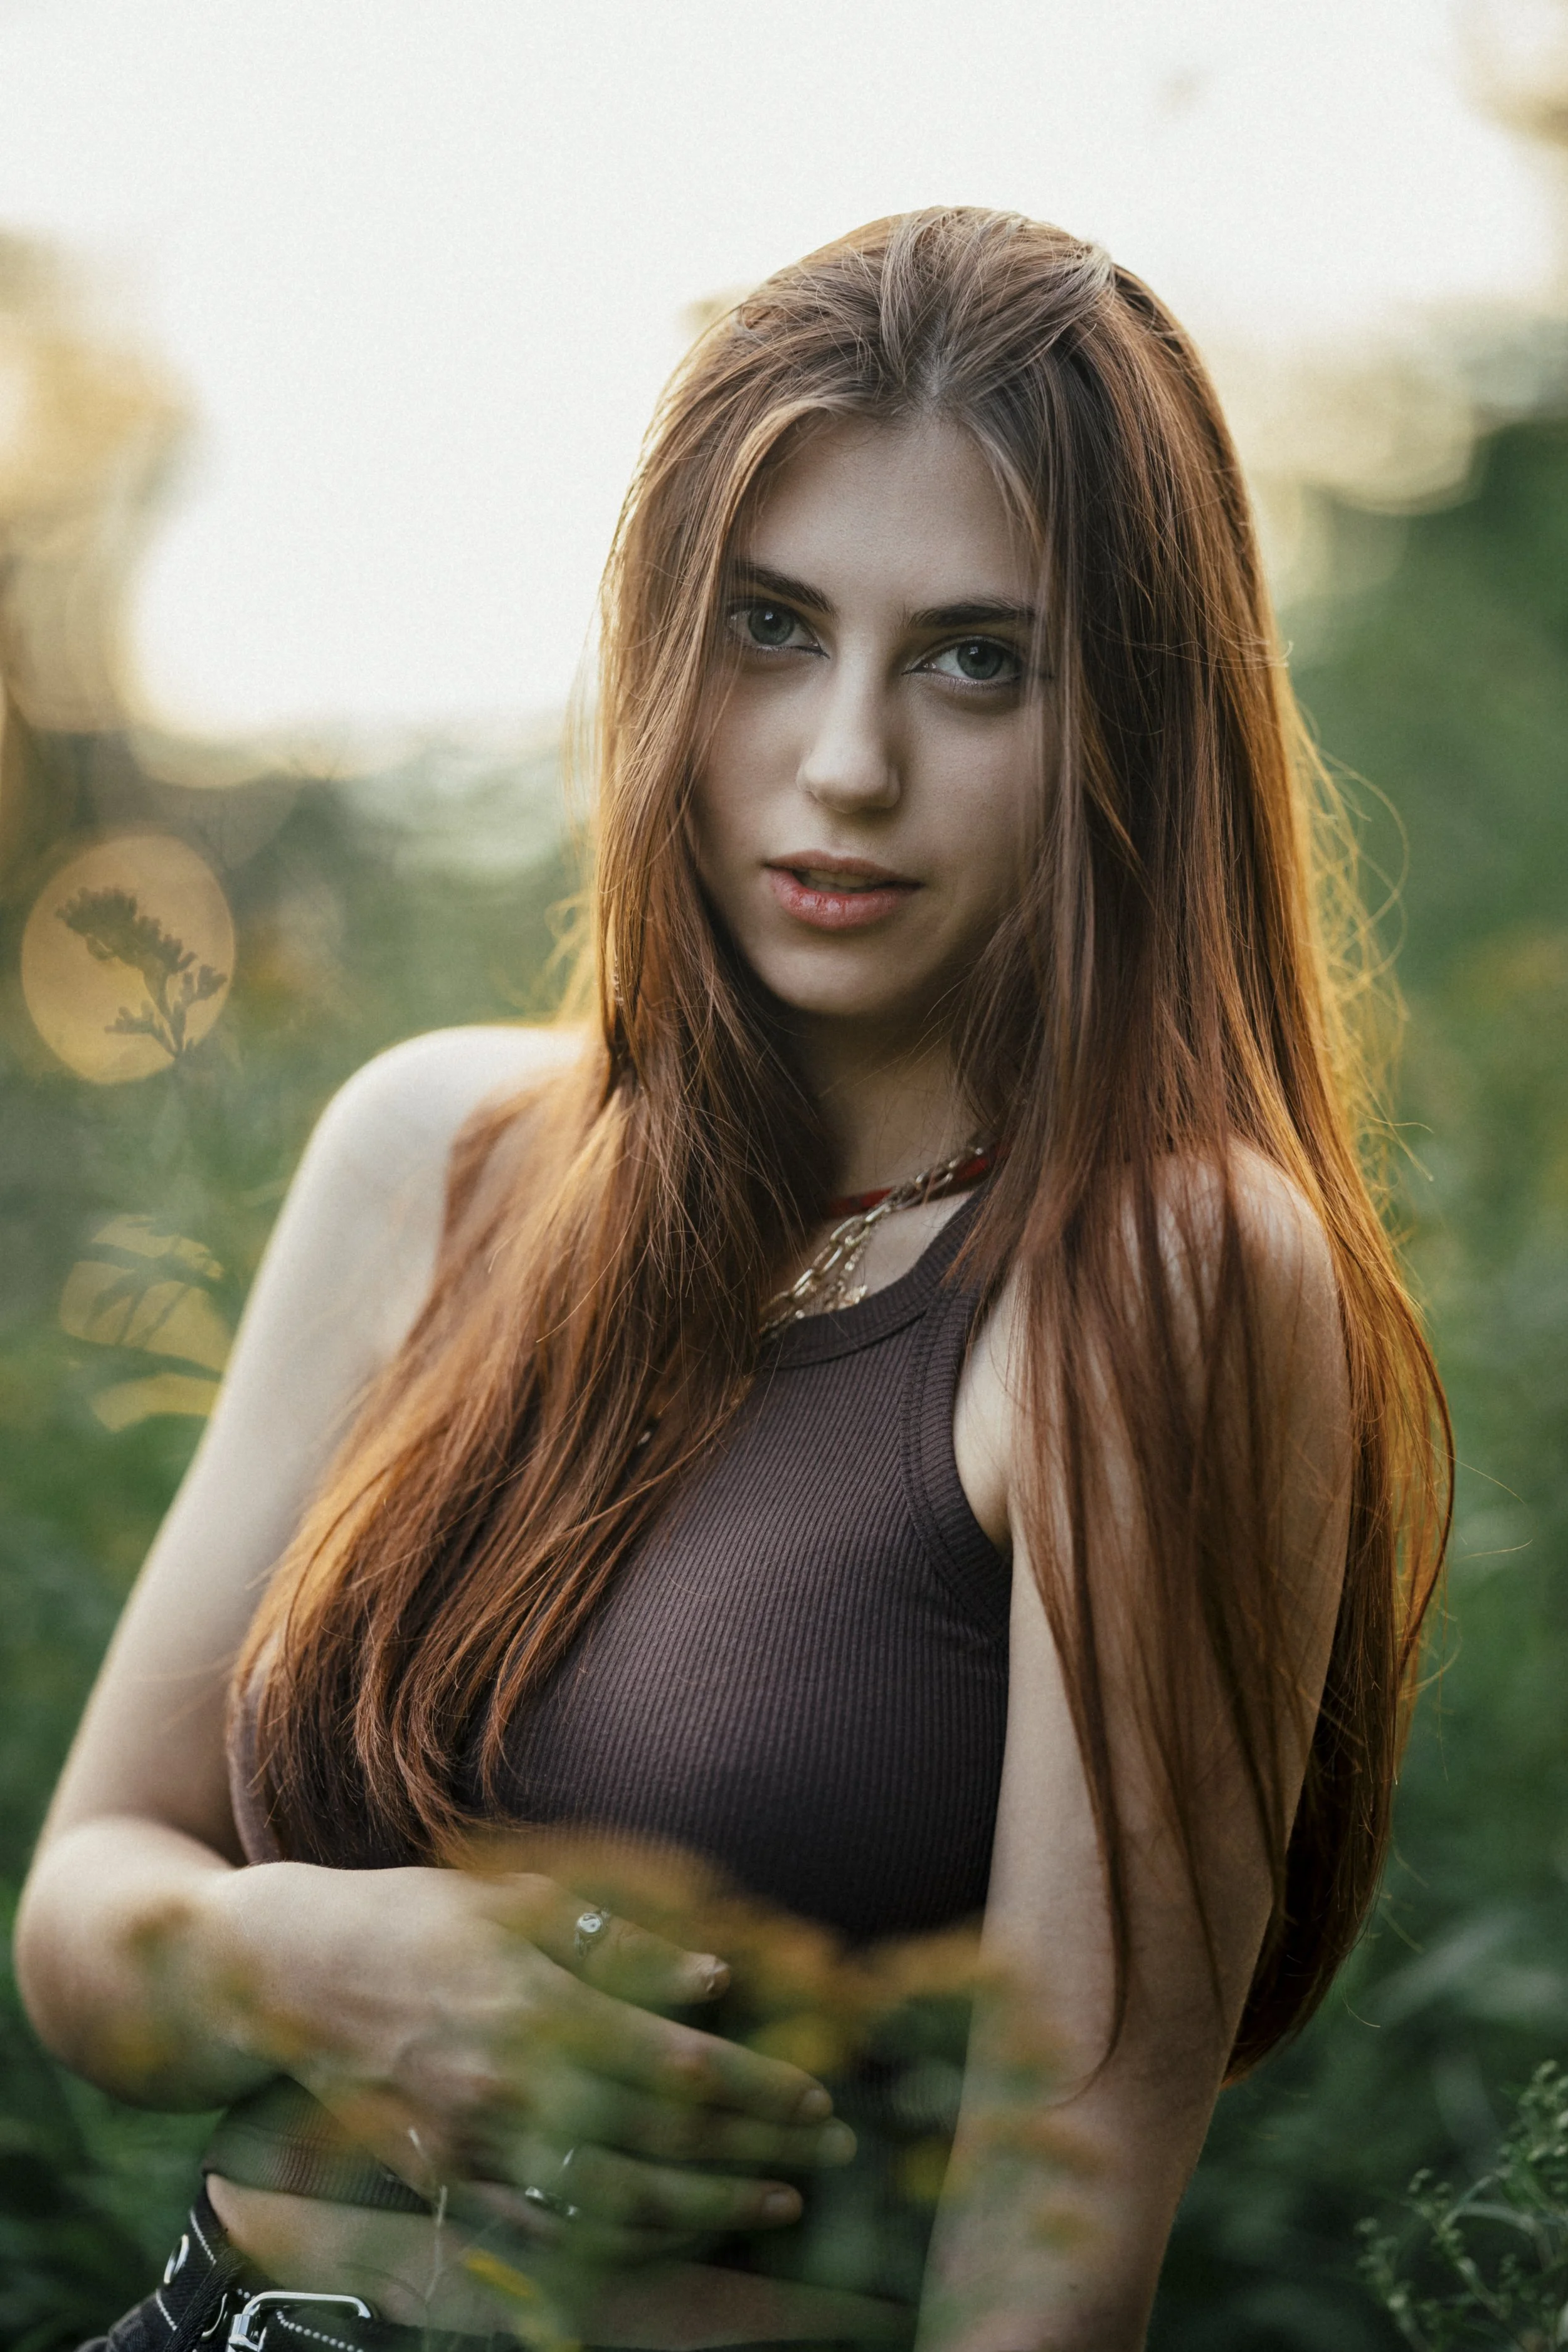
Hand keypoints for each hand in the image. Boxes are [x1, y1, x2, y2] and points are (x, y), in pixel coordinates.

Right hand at [211, 1859, 853, 2263]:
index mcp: (532, 2004)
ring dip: (708, 2210)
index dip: (756, 2086)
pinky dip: (625, 2243)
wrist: (285, 1976)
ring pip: (614, 2205)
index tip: (818, 2093)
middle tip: (829, 2151)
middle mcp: (508, 2087)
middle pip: (659, 2142)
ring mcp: (475, 2146)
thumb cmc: (413, 1918)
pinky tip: (680, 2231)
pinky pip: (551, 2234)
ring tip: (776, 2200)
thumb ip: (616, 1944)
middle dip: (756, 2150)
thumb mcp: (514, 1902)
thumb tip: (713, 1979)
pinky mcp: (448, 2181)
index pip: (674, 2064)